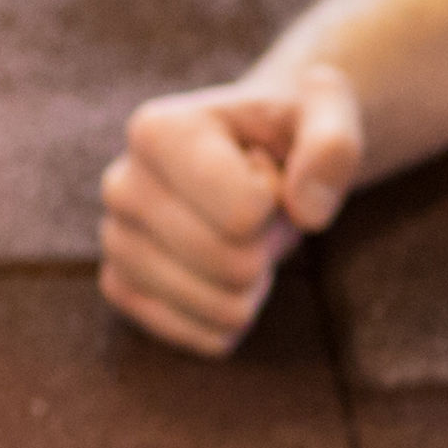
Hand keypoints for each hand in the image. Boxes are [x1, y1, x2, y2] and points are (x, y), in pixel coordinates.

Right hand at [95, 64, 361, 354]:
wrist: (252, 146)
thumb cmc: (288, 126)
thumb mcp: (328, 109)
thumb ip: (333, 146)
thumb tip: (308, 213)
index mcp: (157, 131)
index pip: (245, 213)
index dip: (280, 201)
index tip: (267, 168)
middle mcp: (121, 185)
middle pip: (234, 265)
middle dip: (270, 245)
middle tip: (262, 210)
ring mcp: (114, 241)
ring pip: (222, 309)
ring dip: (256, 282)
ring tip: (242, 235)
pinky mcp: (121, 287)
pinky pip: (204, 337)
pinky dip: (235, 316)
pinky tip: (226, 271)